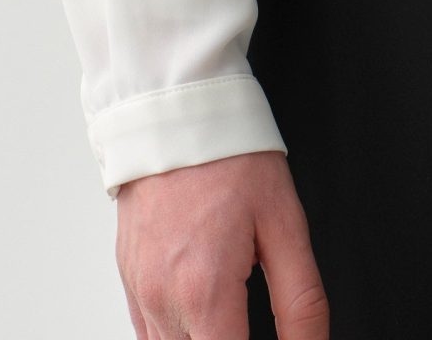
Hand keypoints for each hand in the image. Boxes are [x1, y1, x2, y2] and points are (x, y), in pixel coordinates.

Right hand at [116, 149, 328, 339]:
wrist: (176, 114)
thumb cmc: (231, 158)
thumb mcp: (285, 223)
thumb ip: (302, 300)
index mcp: (206, 292)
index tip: (276, 338)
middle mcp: (164, 301)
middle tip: (251, 321)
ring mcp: (140, 294)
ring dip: (206, 339)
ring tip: (233, 317)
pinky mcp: (129, 282)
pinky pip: (149, 336)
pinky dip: (179, 336)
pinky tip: (205, 315)